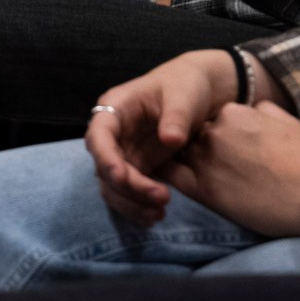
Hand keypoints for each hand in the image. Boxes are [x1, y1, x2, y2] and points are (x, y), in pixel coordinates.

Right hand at [84, 49, 239, 225]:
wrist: (200, 91)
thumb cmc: (186, 84)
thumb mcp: (184, 94)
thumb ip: (176, 116)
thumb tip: (170, 140)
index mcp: (116, 108)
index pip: (98, 135)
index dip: (105, 157)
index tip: (121, 176)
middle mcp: (113, 134)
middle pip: (104, 167)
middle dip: (127, 188)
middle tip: (161, 198)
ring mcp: (123, 153)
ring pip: (112, 186)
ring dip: (131, 203)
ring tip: (159, 214)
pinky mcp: (136, 168)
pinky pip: (128, 193)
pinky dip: (138, 206)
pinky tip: (156, 216)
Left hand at [160, 101, 299, 238]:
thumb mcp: (288, 122)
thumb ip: (264, 111)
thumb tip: (253, 109)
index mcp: (234, 113)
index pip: (214, 119)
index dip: (221, 134)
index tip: (233, 149)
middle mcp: (214, 132)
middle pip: (195, 136)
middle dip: (202, 148)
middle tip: (222, 166)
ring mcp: (205, 160)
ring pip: (180, 154)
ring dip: (185, 161)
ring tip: (204, 176)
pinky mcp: (202, 190)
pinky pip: (172, 176)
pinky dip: (168, 177)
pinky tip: (174, 184)